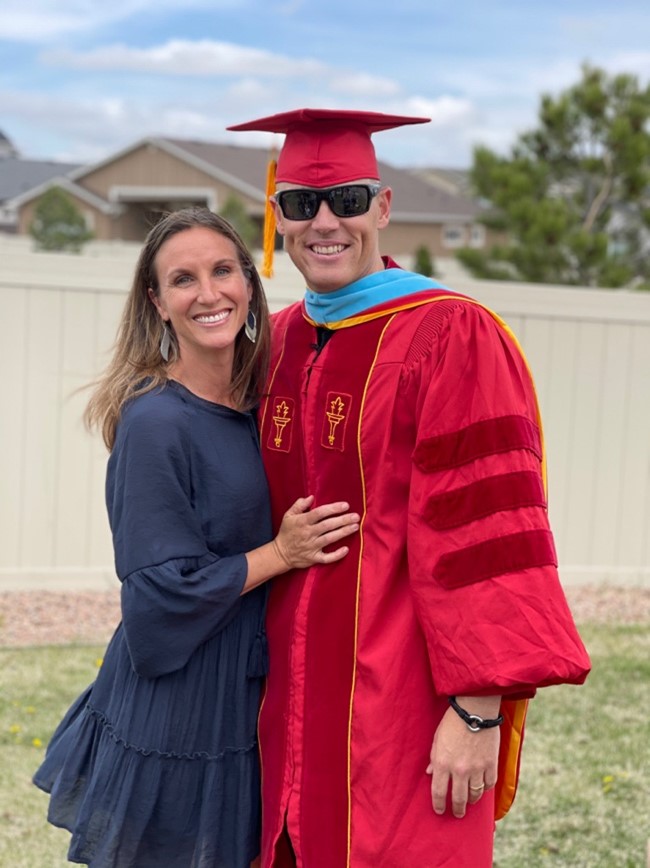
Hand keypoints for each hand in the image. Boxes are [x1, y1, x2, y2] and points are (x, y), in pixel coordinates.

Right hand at [274, 495, 359, 568]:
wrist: (280, 553)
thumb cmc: (286, 532)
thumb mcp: (288, 516)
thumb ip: (299, 505)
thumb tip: (311, 497)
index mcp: (302, 522)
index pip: (319, 513)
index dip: (333, 508)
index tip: (346, 505)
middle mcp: (308, 533)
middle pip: (327, 525)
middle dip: (342, 520)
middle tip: (356, 516)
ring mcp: (311, 547)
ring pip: (329, 539)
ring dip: (343, 532)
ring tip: (355, 527)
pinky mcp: (313, 558)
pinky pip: (326, 558)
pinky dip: (336, 555)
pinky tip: (346, 549)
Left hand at [426, 697, 499, 817]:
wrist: (475, 710)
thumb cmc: (452, 723)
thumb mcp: (437, 739)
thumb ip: (434, 758)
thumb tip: (429, 773)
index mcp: (443, 763)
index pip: (439, 792)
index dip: (438, 805)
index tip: (439, 810)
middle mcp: (459, 769)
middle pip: (458, 799)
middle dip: (457, 809)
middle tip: (457, 813)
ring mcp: (477, 768)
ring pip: (475, 794)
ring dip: (471, 801)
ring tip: (469, 802)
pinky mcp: (491, 764)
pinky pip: (489, 784)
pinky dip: (486, 788)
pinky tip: (482, 788)